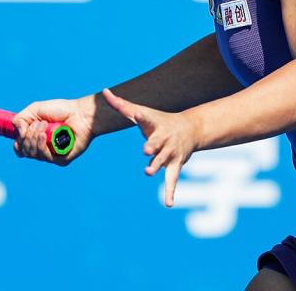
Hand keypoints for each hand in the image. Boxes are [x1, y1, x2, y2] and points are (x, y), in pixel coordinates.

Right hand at [11, 98, 93, 165]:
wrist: (80, 113)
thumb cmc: (60, 110)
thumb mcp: (34, 110)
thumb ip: (20, 119)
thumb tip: (17, 135)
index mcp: (35, 140)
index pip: (20, 149)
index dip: (18, 142)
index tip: (23, 130)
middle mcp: (43, 149)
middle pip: (24, 151)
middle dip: (28, 135)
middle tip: (41, 123)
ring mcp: (52, 155)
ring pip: (33, 154)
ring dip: (35, 137)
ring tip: (45, 125)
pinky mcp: (62, 159)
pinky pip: (45, 158)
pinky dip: (42, 145)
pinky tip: (45, 135)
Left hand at [102, 88, 199, 206]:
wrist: (190, 129)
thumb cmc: (159, 120)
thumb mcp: (142, 112)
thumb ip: (122, 105)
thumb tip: (105, 91)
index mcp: (154, 124)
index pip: (146, 119)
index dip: (141, 117)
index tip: (138, 114)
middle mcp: (163, 139)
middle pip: (157, 143)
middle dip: (152, 147)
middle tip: (145, 150)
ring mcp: (170, 153)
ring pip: (163, 161)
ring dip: (156, 166)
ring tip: (148, 172)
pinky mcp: (175, 165)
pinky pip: (172, 180)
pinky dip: (171, 191)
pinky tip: (169, 204)